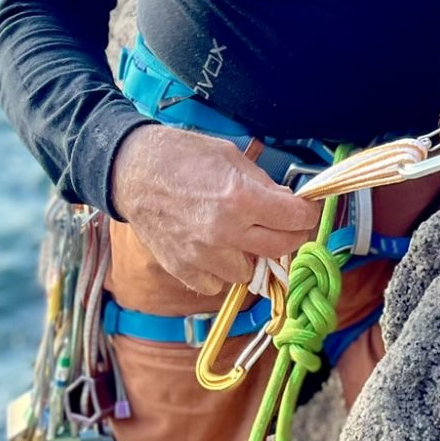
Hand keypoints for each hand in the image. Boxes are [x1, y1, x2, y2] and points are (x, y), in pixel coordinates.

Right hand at [108, 123, 318, 297]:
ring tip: (242, 235)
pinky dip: (222, 270)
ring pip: (250, 272)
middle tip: (284, 224)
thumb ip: (264, 185)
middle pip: (281, 249)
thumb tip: (288, 204)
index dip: (306, 213)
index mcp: (241, 199)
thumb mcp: (232, 157)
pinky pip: (218, 284)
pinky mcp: (184, 271)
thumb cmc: (182, 156)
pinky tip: (217, 248)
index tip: (304, 211)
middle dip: (290, 235)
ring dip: (252, 256)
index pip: (296, 219)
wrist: (133, 172)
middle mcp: (226, 233)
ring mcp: (204, 256)